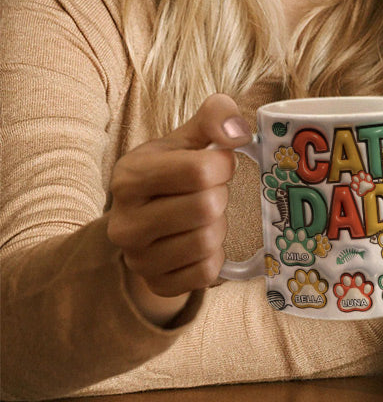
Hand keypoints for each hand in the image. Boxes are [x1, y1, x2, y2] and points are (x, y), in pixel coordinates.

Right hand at [107, 94, 250, 324]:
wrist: (146, 220)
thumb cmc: (173, 172)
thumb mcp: (188, 137)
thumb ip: (215, 117)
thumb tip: (238, 132)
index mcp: (129, 177)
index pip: (199, 170)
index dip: (223, 165)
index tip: (219, 165)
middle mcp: (125, 222)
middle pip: (206, 207)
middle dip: (220, 196)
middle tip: (211, 193)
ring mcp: (137, 259)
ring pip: (208, 242)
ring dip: (219, 226)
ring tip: (204, 217)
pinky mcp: (156, 284)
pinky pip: (207, 273)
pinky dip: (216, 256)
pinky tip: (202, 242)